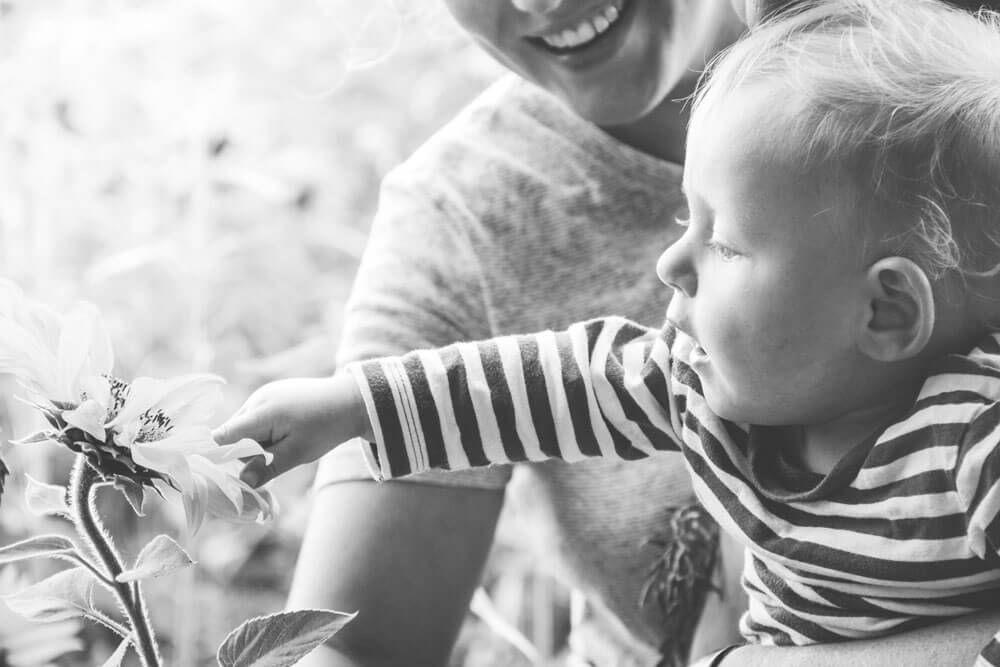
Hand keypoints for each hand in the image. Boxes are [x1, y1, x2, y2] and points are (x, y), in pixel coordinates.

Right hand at [212, 373, 370, 486]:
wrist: (352, 401)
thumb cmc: (326, 428)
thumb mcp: (298, 453)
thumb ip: (267, 466)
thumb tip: (242, 481)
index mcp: (261, 412)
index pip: (224, 436)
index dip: (220, 456)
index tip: (225, 472)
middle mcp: (258, 399)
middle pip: (234, 434)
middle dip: (247, 452)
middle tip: (278, 456)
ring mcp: (265, 393)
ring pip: (246, 426)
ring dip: (258, 441)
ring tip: (288, 442)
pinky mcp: (273, 393)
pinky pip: (257, 417)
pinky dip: (266, 430)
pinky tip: (289, 432)